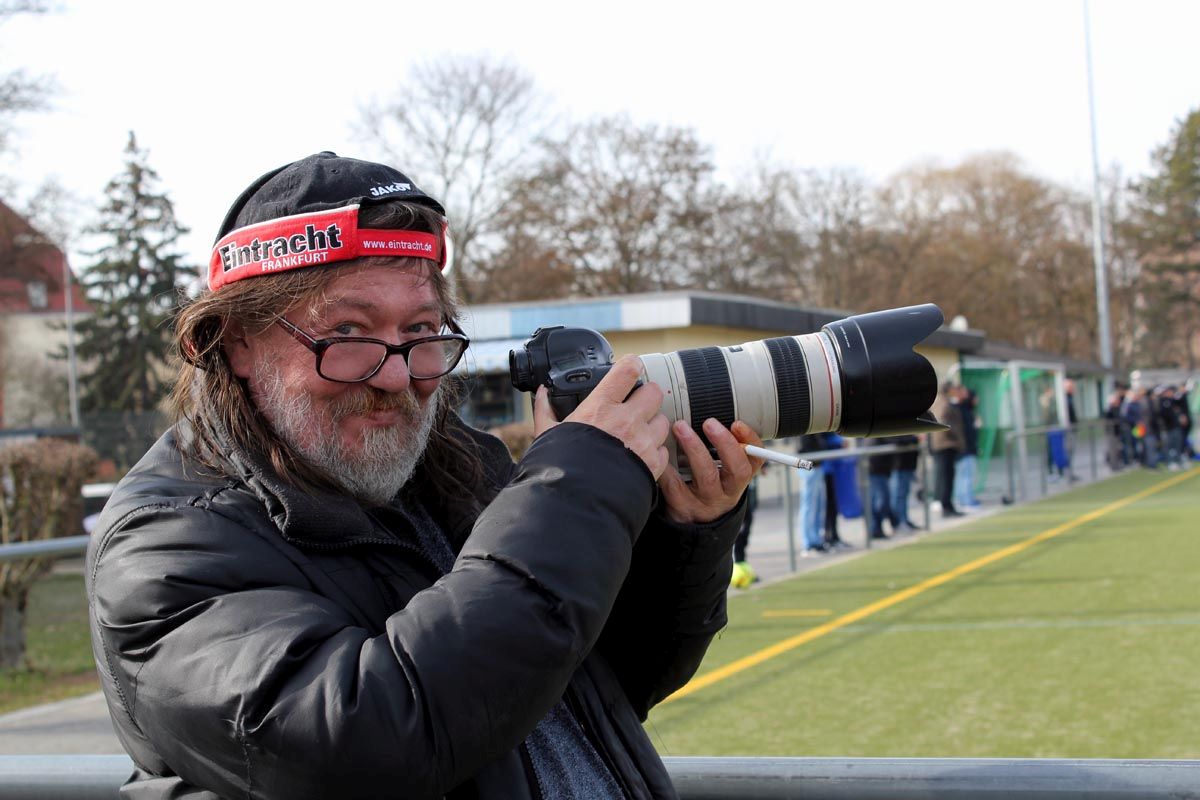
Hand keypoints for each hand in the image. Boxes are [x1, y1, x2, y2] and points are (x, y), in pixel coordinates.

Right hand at [532, 356, 670, 478]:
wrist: (576, 502)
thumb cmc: (560, 467)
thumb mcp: (547, 435)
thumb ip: (545, 410)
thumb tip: (541, 393)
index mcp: (601, 407)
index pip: (628, 369)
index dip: (632, 365)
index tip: (630, 369)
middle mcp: (626, 420)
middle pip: (654, 392)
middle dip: (647, 397)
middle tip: (637, 406)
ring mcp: (643, 442)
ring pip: (663, 420)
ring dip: (653, 425)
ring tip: (638, 435)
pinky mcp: (653, 464)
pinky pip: (664, 450)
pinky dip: (655, 452)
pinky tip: (640, 457)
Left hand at [658, 419, 763, 524]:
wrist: (691, 521)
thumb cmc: (706, 485)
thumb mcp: (721, 470)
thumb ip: (724, 446)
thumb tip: (715, 410)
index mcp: (739, 478)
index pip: (756, 459)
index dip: (750, 442)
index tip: (737, 423)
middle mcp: (728, 491)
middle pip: (736, 469)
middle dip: (725, 443)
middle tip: (709, 422)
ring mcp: (706, 501)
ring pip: (706, 476)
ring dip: (694, 448)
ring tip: (680, 427)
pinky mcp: (683, 507)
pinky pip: (676, 486)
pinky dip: (668, 467)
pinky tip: (661, 451)